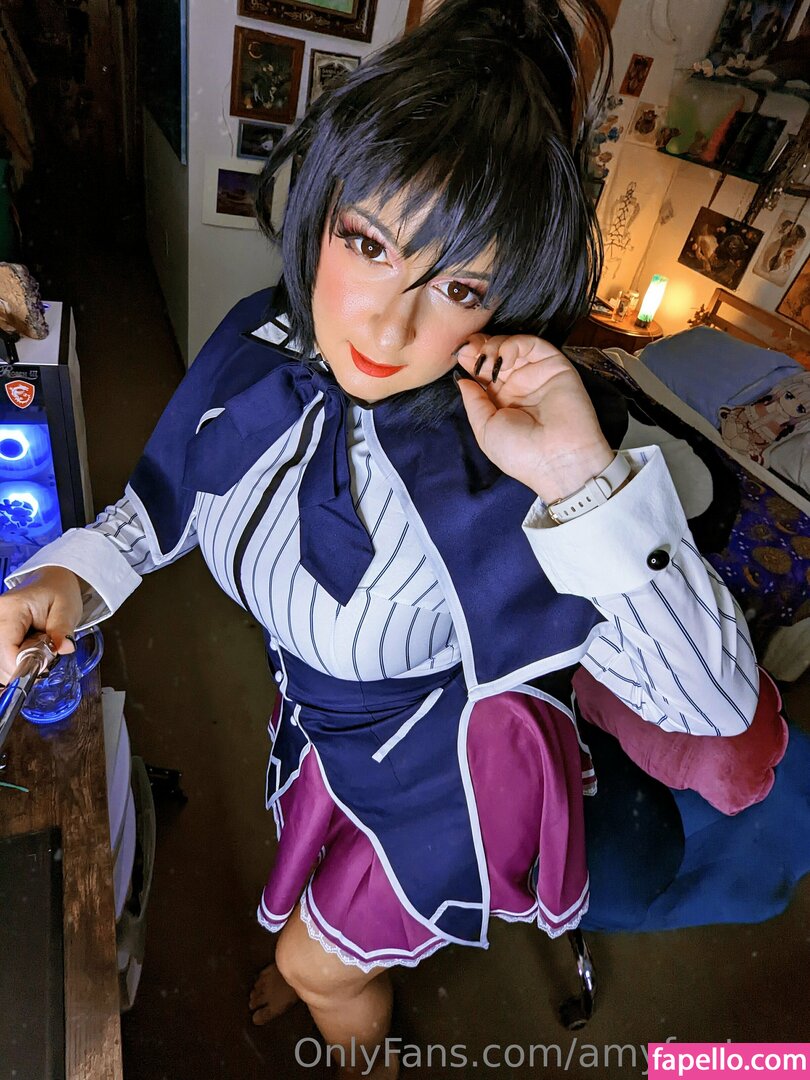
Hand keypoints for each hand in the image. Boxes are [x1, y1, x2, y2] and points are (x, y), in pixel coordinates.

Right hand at [0, 567, 83, 682]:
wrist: (51, 581)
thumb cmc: (59, 591)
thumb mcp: (67, 609)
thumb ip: (63, 630)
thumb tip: (65, 648)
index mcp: (12, 609)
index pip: (7, 650)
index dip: (24, 665)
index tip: (43, 666)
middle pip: (0, 659)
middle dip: (21, 667)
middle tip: (43, 655)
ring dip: (17, 664)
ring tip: (35, 649)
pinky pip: (1, 657)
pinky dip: (13, 661)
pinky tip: (25, 652)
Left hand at [455, 334, 613, 502]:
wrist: (556, 460)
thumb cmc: (520, 453)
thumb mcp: (485, 429)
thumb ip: (473, 401)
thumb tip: (462, 379)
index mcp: (501, 400)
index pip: (484, 370)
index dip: (470, 359)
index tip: (458, 356)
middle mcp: (519, 384)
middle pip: (495, 353)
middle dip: (478, 347)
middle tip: (468, 351)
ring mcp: (536, 373)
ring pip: (512, 345)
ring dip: (494, 345)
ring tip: (486, 359)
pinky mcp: (555, 365)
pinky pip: (533, 344)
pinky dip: (514, 343)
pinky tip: (504, 358)